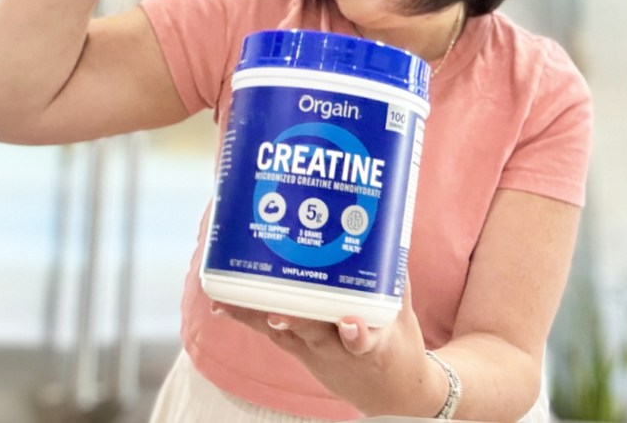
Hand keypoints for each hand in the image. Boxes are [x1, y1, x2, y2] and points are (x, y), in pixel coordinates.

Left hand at [209, 281, 445, 415]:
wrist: (389, 393)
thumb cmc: (397, 347)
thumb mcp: (404, 315)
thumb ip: (393, 277)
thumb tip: (387, 233)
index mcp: (374, 345)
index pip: (366, 341)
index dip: (356, 334)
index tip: (349, 324)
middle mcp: (340, 351)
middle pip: (316, 335)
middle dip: (296, 322)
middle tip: (278, 313)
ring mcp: (316, 352)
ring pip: (286, 334)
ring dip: (259, 317)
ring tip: (231, 303)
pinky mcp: (300, 350)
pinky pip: (273, 334)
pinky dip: (249, 318)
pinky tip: (223, 305)